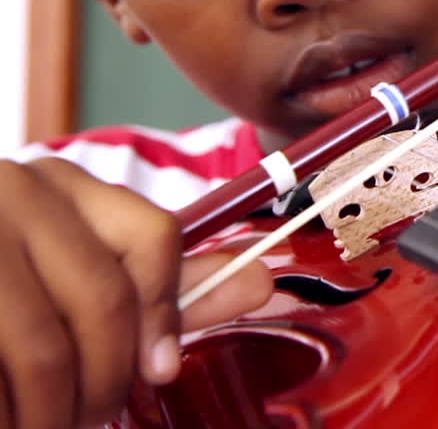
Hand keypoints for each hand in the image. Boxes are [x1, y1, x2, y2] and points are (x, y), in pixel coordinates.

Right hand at [0, 157, 272, 428]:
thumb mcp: (71, 272)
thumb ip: (160, 285)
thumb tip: (261, 283)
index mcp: (55, 184)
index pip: (153, 237)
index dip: (167, 315)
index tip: (158, 370)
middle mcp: (8, 190)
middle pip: (103, 301)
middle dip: (107, 381)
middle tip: (93, 419)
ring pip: (44, 349)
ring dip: (54, 409)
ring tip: (46, 426)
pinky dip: (8, 408)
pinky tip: (8, 415)